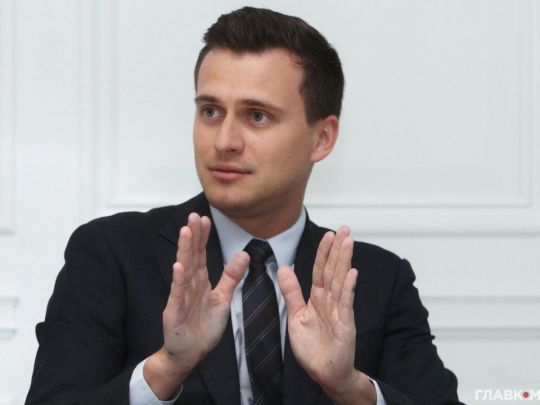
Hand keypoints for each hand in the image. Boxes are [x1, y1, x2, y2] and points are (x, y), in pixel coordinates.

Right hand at [144, 213, 249, 398]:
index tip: (206, 218)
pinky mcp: (174, 312)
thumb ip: (231, 277)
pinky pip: (178, 294)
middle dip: (193, 236)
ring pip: (184, 270)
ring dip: (184, 251)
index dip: (203, 237)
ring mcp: (180, 297)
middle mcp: (189, 285)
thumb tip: (244, 254)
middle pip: (191, 256)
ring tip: (186, 232)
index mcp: (199, 281)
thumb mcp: (223, 298)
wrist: (190, 353)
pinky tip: (179, 266)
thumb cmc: (203, 326)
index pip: (201, 254)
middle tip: (193, 215)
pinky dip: (178, 280)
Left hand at [278, 226, 374, 403]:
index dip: (323, 252)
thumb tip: (284, 268)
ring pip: (341, 281)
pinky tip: (351, 273)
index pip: (320, 270)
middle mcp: (330, 301)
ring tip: (348, 242)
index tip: (328, 235)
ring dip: (344, 261)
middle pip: (334, 270)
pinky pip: (345, 303)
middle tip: (344, 229)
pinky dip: (348, 288)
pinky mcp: (345, 325)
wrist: (324, 372)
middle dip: (338, 249)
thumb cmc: (312, 348)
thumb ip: (292, 292)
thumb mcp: (296, 315)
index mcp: (318, 298)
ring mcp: (339, 311)